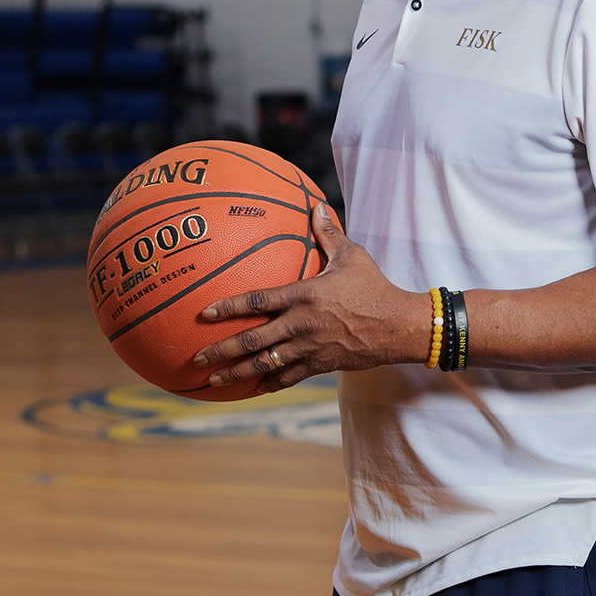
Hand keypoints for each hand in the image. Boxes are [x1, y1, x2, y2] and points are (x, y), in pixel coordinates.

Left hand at [191, 205, 428, 394]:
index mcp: (304, 295)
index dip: (228, 308)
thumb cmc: (374, 287)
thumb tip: (316, 207)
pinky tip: (252, 389)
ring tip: (213, 379)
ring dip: (236, 373)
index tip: (205, 314)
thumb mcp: (352, 257)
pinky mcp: (319, 365)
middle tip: (197, 357)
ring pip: (266, 364)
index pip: (257, 301)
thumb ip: (328, 235)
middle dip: (222, 350)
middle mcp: (301, 324)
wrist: (398, 327)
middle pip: (253, 341)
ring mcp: (309, 348)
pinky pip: (288, 378)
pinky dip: (268, 384)